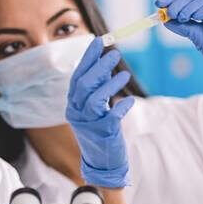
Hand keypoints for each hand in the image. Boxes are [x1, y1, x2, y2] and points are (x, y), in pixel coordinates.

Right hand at [66, 37, 133, 187]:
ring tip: (125, 74)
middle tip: (115, 53)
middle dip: (99, 67)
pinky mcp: (102, 133)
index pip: (77, 76)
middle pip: (84, 85)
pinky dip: (121, 107)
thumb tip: (104, 62)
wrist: (101, 162)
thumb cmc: (99, 129)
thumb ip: (97, 87)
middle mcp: (76, 112)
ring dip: (110, 84)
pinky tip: (130, 101)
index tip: (97, 41)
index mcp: (73, 103)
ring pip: (95, 100)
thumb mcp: (95, 107)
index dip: (87, 58)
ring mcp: (87, 123)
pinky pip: (111, 117)